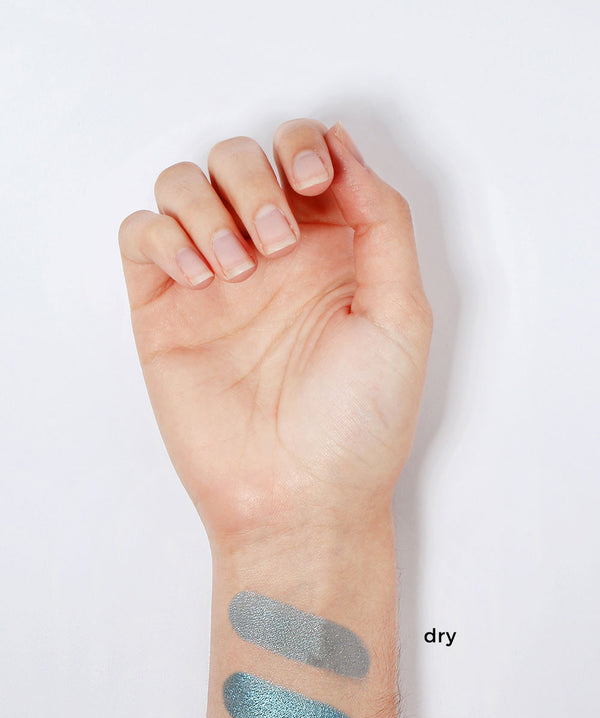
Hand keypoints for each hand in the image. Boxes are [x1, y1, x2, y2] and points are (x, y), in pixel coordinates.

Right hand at [118, 119, 431, 541]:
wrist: (299, 498)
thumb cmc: (359, 423)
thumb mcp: (401, 315)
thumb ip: (383, 222)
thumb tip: (342, 146)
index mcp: (330, 252)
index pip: (302, 158)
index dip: (303, 148)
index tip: (316, 186)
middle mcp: (269, 260)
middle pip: (238, 159)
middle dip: (253, 178)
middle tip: (275, 240)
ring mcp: (214, 283)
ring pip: (182, 185)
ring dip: (205, 204)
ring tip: (234, 268)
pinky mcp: (166, 312)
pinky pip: (140, 235)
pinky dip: (162, 236)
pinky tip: (199, 279)